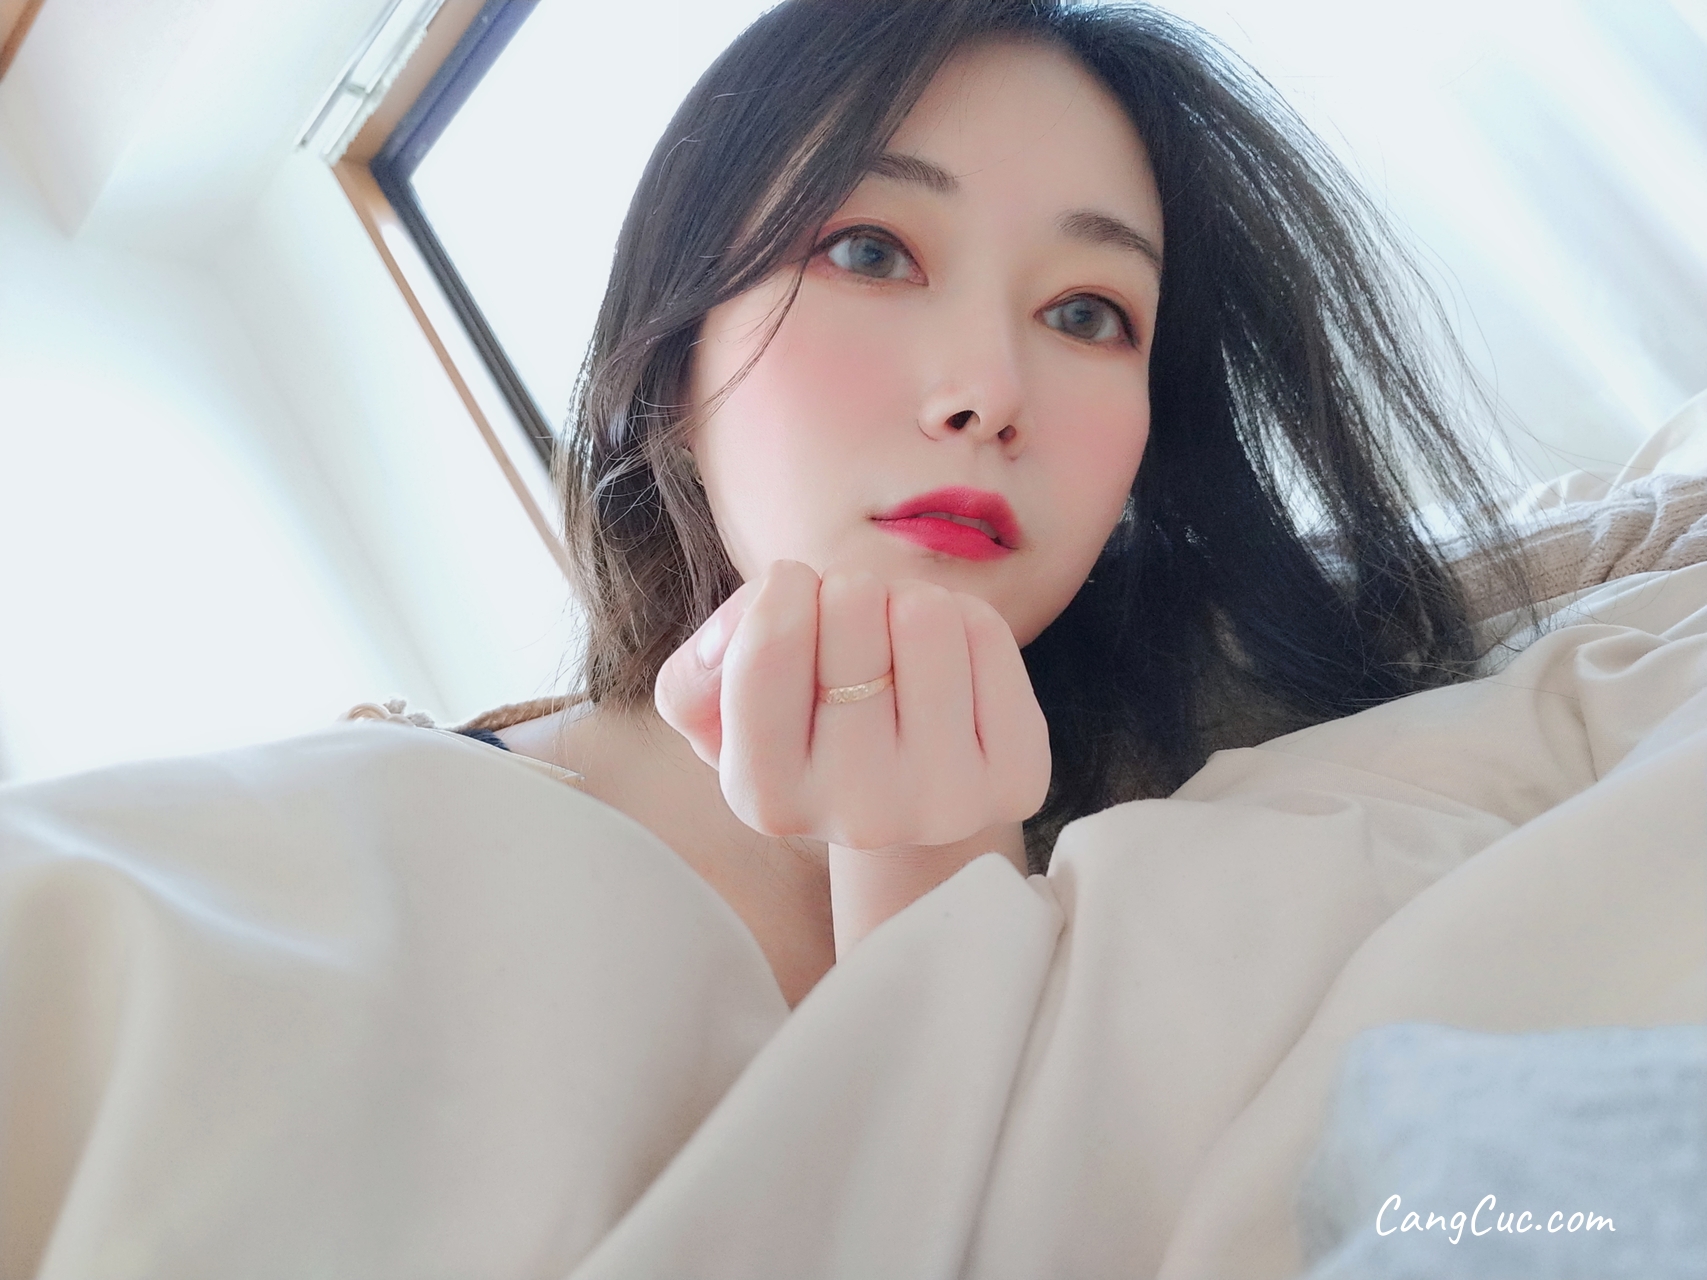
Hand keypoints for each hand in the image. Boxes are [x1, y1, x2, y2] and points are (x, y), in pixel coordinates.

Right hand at [655, 561, 1050, 853]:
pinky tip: (947, 667)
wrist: (900, 789)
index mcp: (764, 797)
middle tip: (852, 630)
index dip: (781, 589)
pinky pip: (987, 633)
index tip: (793, 600)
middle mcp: (856, 816)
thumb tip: (764, 610)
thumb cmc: (803, 726)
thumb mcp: (717, 703)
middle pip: (852, 608)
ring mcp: (944, 803)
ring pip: (927, 614)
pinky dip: (964, 622)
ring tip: (898, 645)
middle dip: (847, 591)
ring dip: (908, 600)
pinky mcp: (1016, 779)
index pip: (767, 643)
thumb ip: (700, 663)